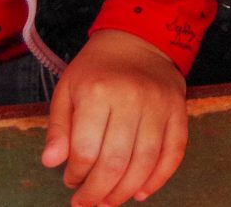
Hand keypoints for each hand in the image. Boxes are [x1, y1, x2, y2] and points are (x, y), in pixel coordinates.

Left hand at [41, 30, 187, 205]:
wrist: (138, 40)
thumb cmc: (96, 69)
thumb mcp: (67, 90)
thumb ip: (58, 128)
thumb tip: (51, 162)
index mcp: (97, 92)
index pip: (86, 151)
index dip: (75, 175)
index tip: (70, 180)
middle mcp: (132, 98)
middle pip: (116, 162)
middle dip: (98, 192)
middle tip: (87, 202)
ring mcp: (159, 105)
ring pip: (145, 162)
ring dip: (125, 191)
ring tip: (109, 201)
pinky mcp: (179, 110)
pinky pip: (174, 152)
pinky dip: (159, 178)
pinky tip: (142, 192)